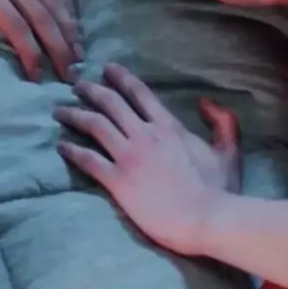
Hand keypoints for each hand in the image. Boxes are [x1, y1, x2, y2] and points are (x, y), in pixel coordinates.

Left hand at [0, 0, 81, 81]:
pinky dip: (65, 1)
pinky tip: (72, 18)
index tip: (38, 77)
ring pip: (53, 0)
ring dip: (68, 27)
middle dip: (58, 47)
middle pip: (42, 17)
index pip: (17, 29)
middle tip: (70, 72)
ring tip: (77, 51)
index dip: (30, 54)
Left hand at [53, 63, 240, 255]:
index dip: (120, 77)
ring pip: (94, 124)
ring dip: (73, 114)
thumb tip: (206, 102)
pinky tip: (61, 145)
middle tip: (75, 83)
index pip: (139, 93)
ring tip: (59, 110)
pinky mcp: (117, 179)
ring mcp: (129, 156)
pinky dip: (72, 149)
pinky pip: (88, 159)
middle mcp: (145, 134)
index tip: (106, 68)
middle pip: (110, 102)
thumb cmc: (219, 191)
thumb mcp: (228, 151)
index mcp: (168, 126)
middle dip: (90, 89)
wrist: (207, 220)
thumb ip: (222, 122)